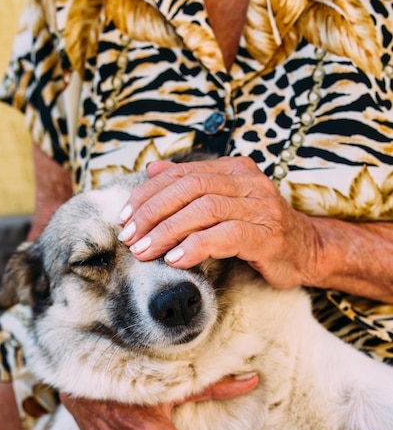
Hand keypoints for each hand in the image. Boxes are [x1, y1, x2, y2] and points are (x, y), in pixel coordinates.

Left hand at [117, 156, 317, 288]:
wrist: (305, 250)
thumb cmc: (257, 229)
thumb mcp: (222, 203)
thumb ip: (190, 185)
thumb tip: (152, 169)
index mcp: (234, 169)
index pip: (182, 174)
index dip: (148, 194)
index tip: (124, 217)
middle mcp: (247, 182)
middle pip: (189, 188)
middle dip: (153, 213)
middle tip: (130, 237)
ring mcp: (260, 207)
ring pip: (205, 210)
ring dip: (168, 232)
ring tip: (145, 251)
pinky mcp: (267, 235)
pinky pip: (226, 236)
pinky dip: (196, 246)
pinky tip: (176, 260)